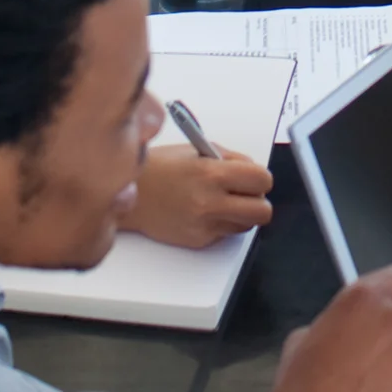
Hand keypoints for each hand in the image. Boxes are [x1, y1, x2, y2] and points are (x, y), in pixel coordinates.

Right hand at [120, 143, 272, 247]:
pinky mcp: (197, 240)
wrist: (128, 193)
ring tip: (222, 202)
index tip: (253, 178)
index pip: (261, 180)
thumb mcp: (197, 151)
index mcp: (212, 173)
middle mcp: (210, 201)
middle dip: (257, 201)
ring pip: (246, 225)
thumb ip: (230, 160)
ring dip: (241, 214)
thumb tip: (253, 171)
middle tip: (245, 194)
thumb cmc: (160, 167)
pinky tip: (204, 212)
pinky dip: (222, 224)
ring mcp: (204, 224)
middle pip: (262, 211)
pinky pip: (225, 234)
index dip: (261, 179)